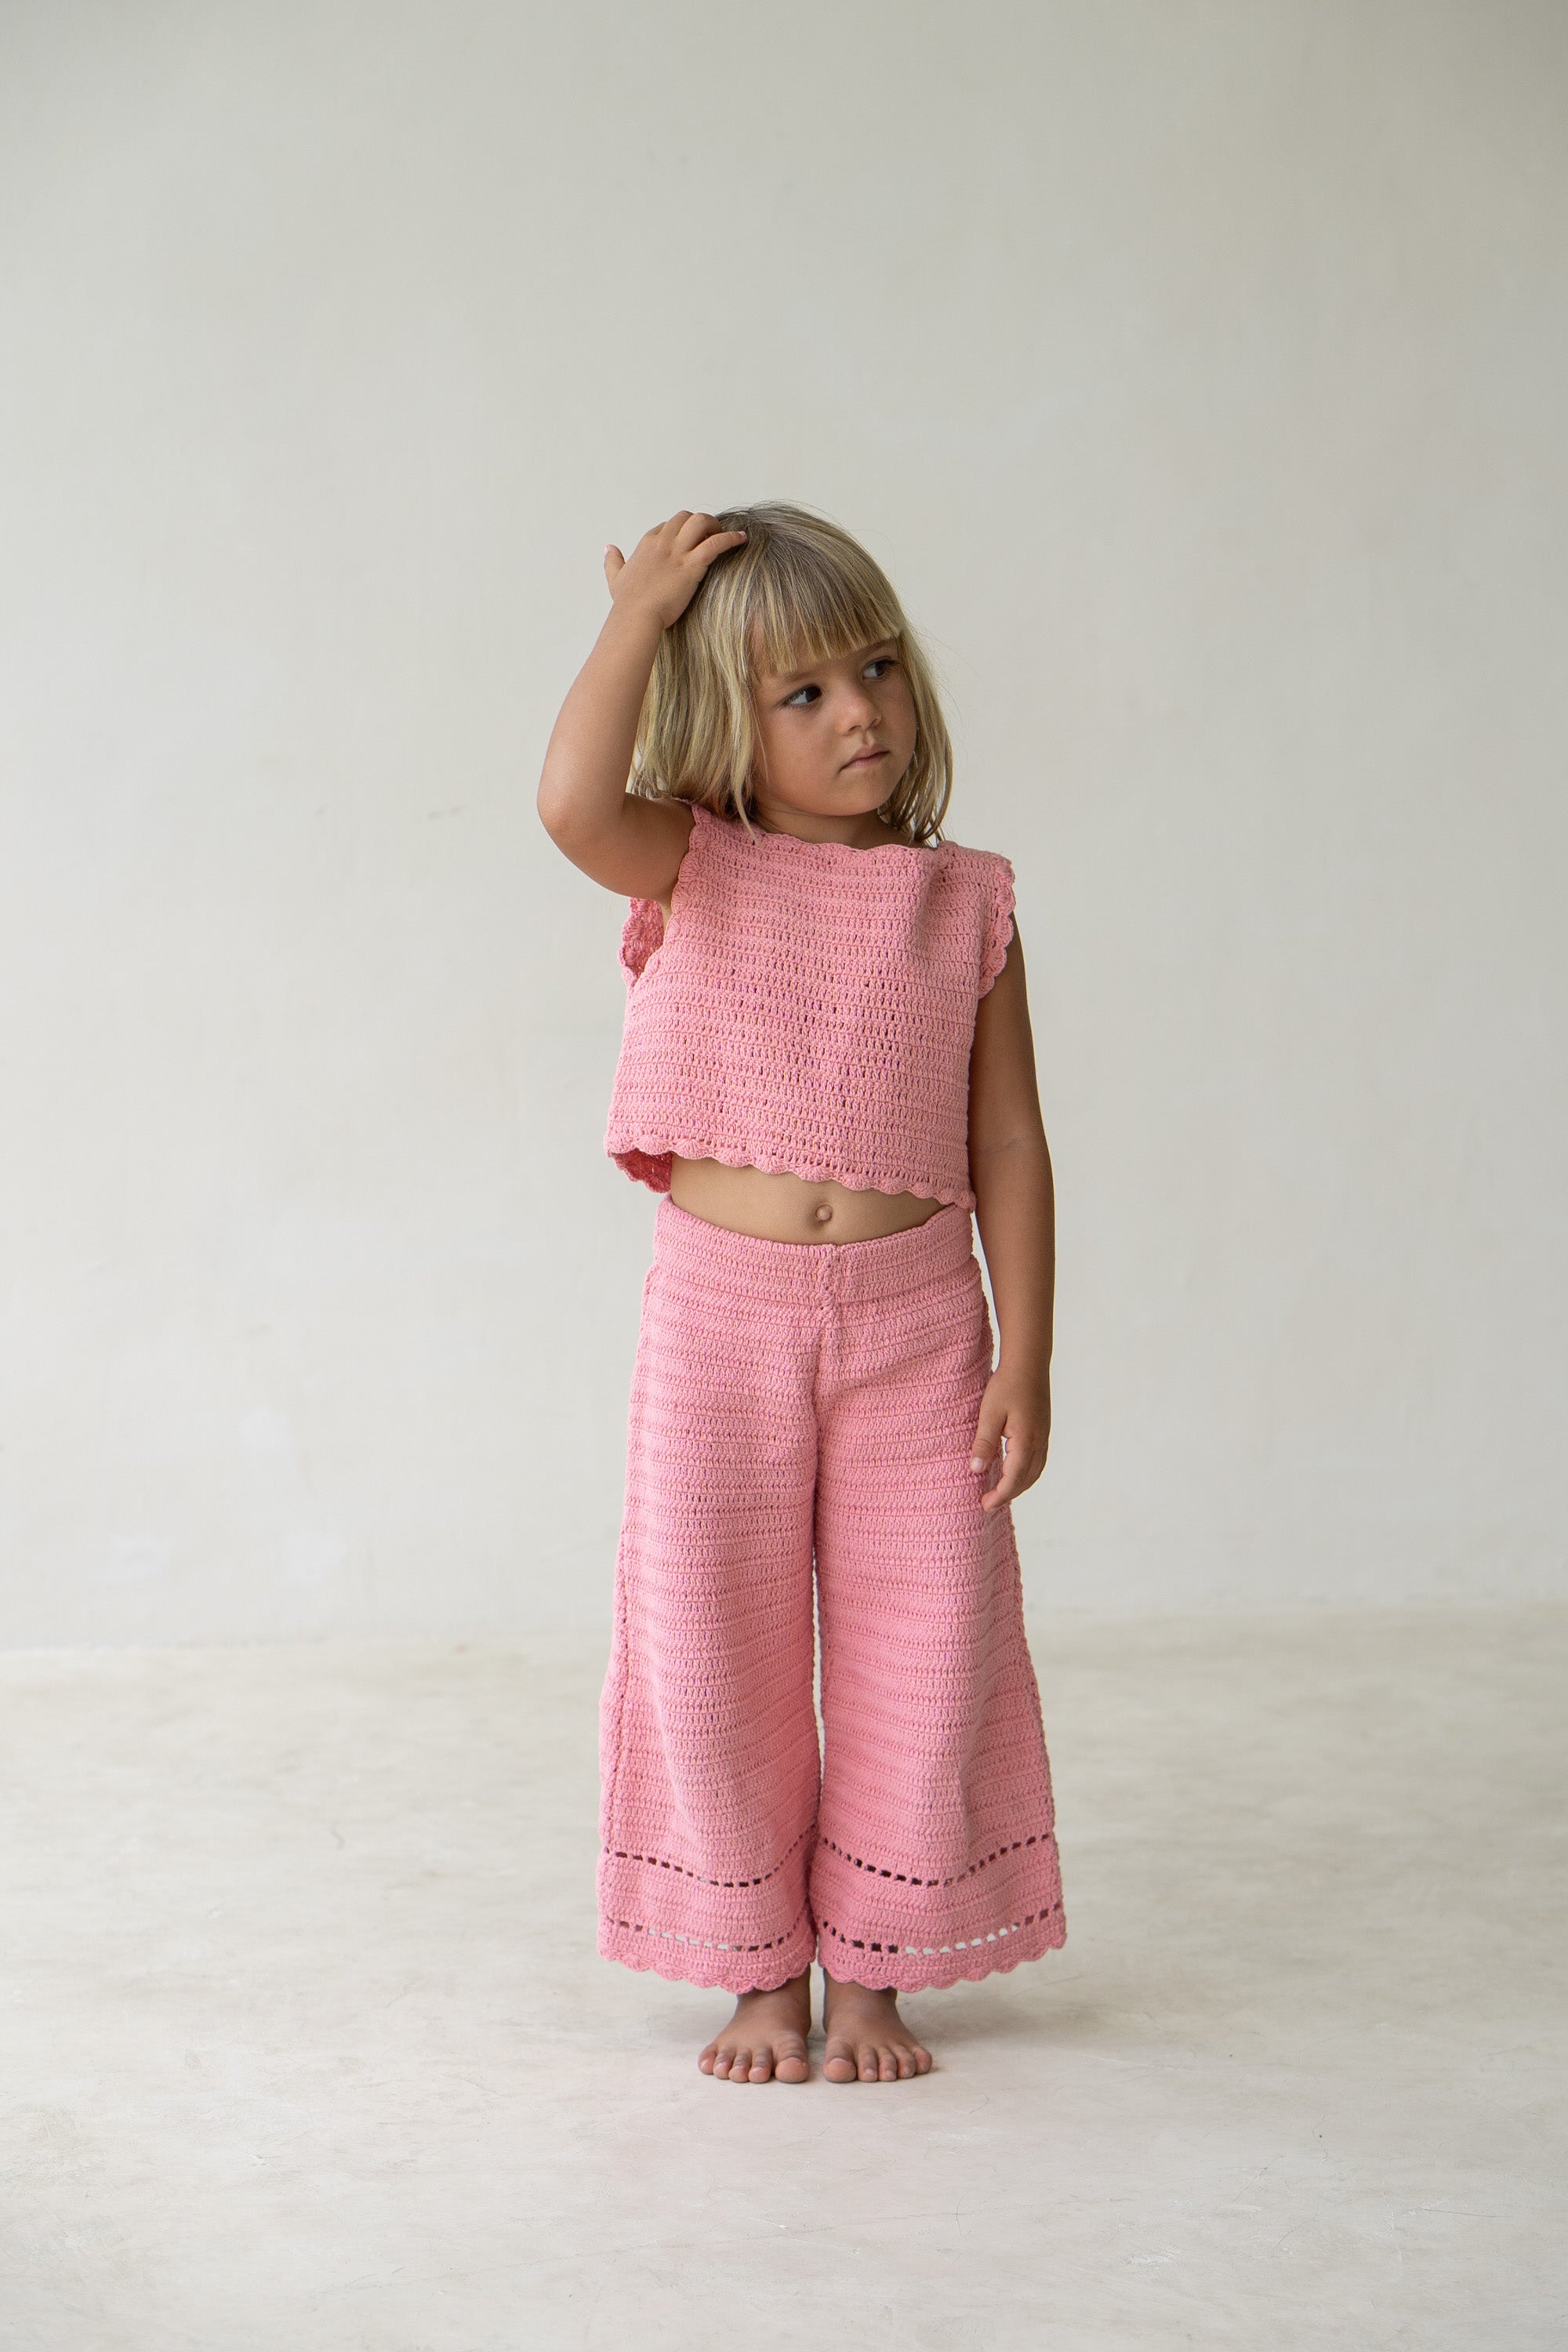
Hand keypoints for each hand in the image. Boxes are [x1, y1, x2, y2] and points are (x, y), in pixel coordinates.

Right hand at [603, 510, 747, 629]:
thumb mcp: (615, 577)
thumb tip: (607, 548)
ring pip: (700, 522)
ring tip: (725, 535)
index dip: (680, 531)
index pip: (667, 525)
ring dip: (715, 525)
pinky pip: (715, 543)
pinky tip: (742, 539)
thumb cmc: (627, 604)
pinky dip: (731, 538)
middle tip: (710, 536)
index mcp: (647, 544)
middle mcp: (663, 542)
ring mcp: (677, 553)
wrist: (636, 618)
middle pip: (685, 517)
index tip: (689, 542)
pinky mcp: (691, 566)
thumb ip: (613, 561)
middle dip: (699, 523)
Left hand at [969, 1365, 1050, 1513]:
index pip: (1013, 1479)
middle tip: (988, 1503)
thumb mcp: (989, 1413)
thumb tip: (975, 1470)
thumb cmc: (1007, 1384)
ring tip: (999, 1492)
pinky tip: (1012, 1471)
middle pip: (1026, 1480)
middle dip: (1008, 1494)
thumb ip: (984, 1443)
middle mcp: (1039, 1443)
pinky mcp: (1043, 1431)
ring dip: (1018, 1486)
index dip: (999, 1495)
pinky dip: (1025, 1474)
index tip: (984, 1505)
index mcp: (1026, 1441)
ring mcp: (1044, 1437)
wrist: (1029, 1362)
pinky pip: (1037, 1462)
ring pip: (1034, 1473)